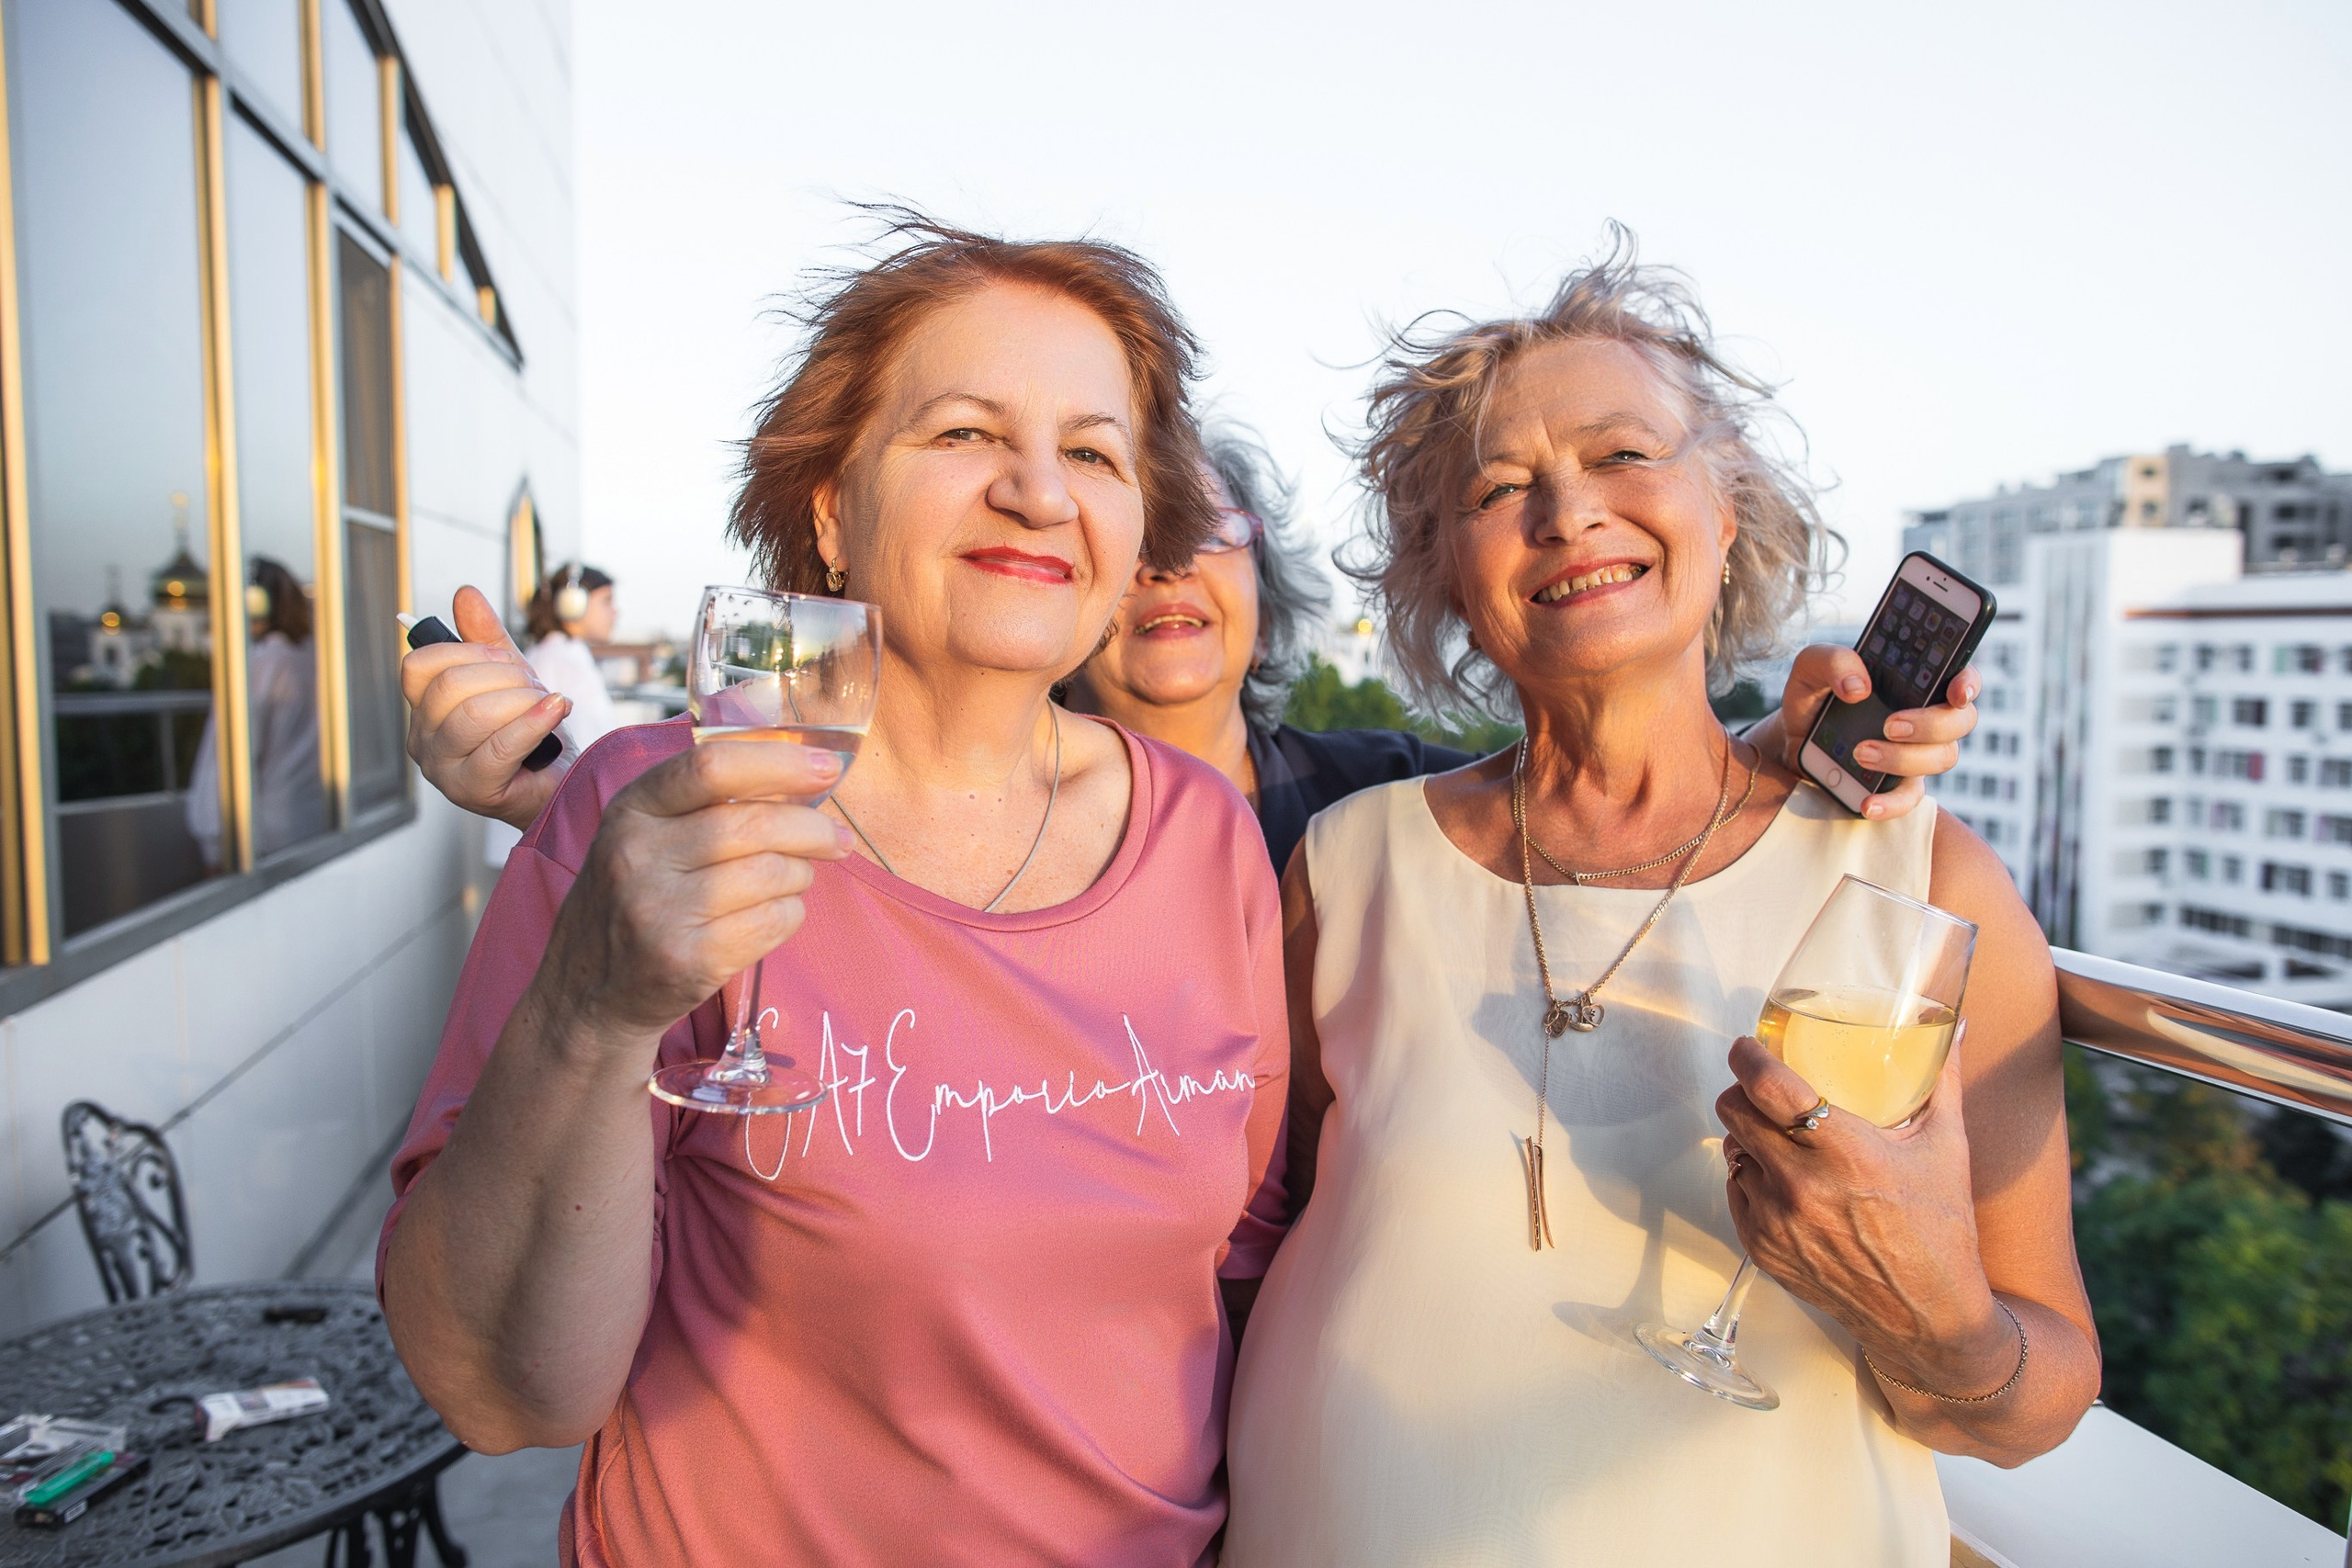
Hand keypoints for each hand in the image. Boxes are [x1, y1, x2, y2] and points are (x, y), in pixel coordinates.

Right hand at [403, 586, 568, 829]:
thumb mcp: (510, 677)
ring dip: (524, 701)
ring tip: (550, 705)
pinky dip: (535, 721)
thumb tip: (465, 593)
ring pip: (474, 714)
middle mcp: (422, 740)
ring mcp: (442, 769)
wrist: (562, 784)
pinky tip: (558, 710)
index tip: (508, 660)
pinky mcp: (471, 790)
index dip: (469, 651)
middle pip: (450, 686)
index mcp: (424, 709)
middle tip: (537, 687)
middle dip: (506, 676)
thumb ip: (486, 639)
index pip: (420, 664)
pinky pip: (501, 745)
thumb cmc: (533, 733)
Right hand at [530, 740, 852, 1054]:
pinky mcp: (688, 959)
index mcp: (631, 810)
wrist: (586, 995)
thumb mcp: (641, 837)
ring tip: (792, 880)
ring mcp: (660, 911)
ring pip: (772, 873)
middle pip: (753, 823)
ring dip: (800, 874)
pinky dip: (790, 914)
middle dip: (811, 828)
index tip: (826, 767)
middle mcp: (637, 855)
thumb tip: (799, 772)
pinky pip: (774, 921)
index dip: (779, 761)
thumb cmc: (632, 901)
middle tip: (836, 838)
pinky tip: (773, 915)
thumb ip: (704, 801)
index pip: (711, 766)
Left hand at [1716, 1034, 2018, 1396]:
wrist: (1929, 1318)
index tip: (1750, 1047)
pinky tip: (1781, 1177)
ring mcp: (1775, 1220)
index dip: (1748, 1057)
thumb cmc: (1942, 1231)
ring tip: (1778, 1135)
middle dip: (1743, 1091)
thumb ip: (1943, 1082)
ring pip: (1732, 1151)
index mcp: (1843, 1152)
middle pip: (1734, 1111)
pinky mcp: (1762, 1249)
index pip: (1768, 1086)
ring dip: (1748, 1137)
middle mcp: (1800, 1185)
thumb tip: (1956, 1027)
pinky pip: (1737, 1191)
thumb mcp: (1948, 1149)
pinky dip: (1753, 1178)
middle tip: (1762, 1087)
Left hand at [1772, 646, 1979, 819]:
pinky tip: (1867, 803)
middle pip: (1960, 721)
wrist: (1792, 738)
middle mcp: (1927, 715)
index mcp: (1917, 680)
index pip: (1961, 677)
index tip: (1956, 692)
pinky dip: (1891, 804)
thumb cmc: (1814, 695)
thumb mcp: (1812, 667)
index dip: (1968, 683)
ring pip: (1941, 758)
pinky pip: (1910, 799)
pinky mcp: (1898, 784)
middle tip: (1889, 726)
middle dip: (1931, 725)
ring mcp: (1917, 752)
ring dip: (1904, 758)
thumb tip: (1858, 687)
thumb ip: (1834, 661)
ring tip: (1860, 753)